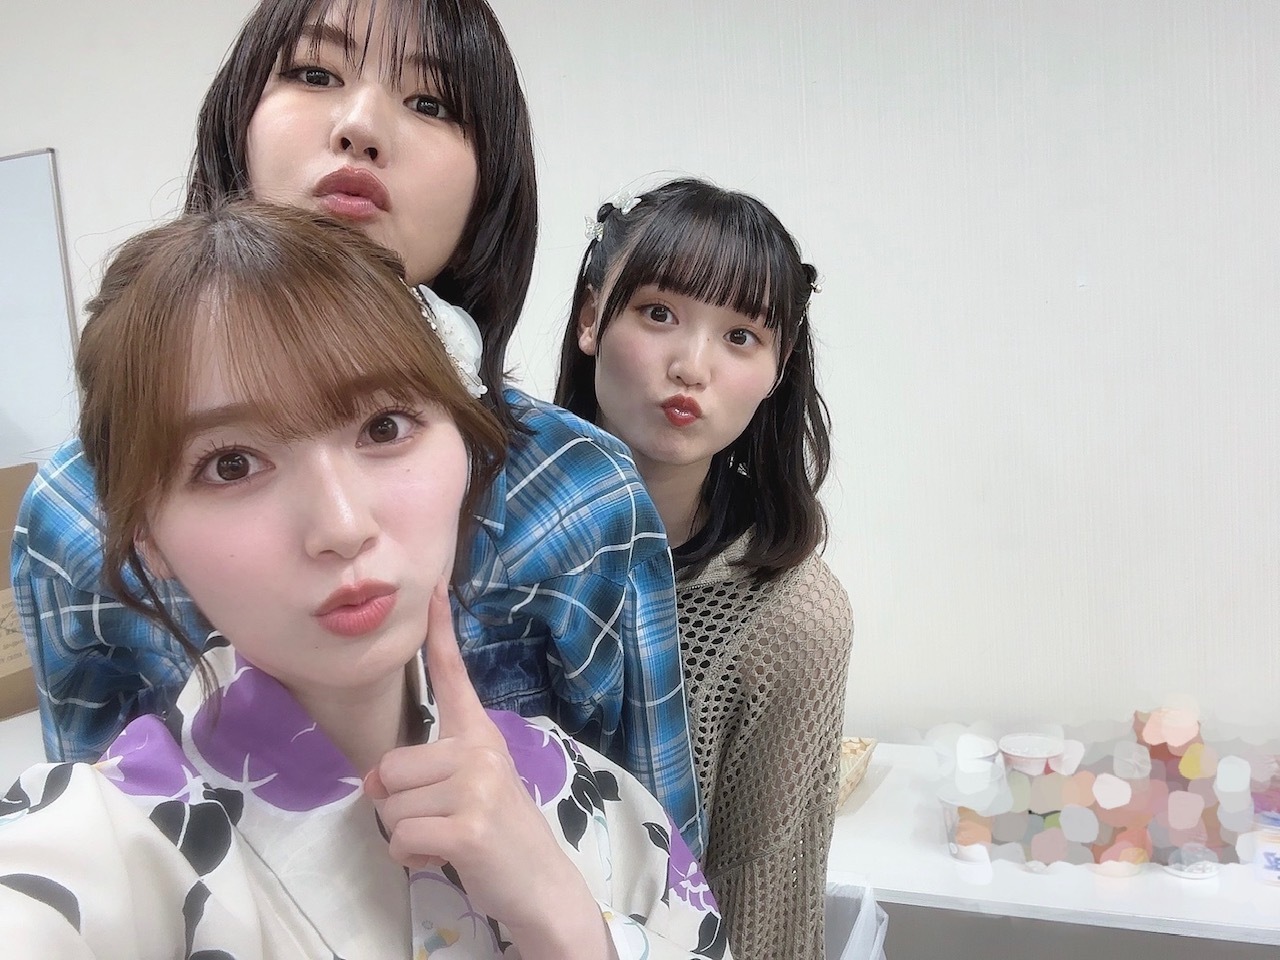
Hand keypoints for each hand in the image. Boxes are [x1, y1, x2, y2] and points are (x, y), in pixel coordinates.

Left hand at [364, 580, 614, 958]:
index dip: (441, 631)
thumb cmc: (498, 837)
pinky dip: (410, 858)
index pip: (454, 675)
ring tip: (447, 840)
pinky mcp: (467, 827)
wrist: (541, 887)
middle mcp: (479, 750)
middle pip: (389, 767)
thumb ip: (425, 774)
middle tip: (443, 822)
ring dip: (407, 834)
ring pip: (390, 805)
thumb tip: (370, 782)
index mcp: (480, 735)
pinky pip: (400, 838)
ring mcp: (476, 786)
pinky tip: (443, 858)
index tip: (434, 586)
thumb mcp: (467, 791)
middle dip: (401, 806)